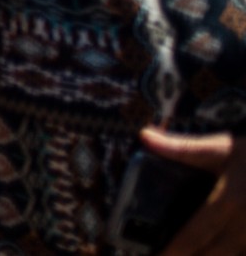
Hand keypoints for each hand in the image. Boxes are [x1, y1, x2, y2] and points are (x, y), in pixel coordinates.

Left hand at [144, 128, 244, 255]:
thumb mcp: (223, 148)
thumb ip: (183, 148)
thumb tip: (144, 136)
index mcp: (229, 201)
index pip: (195, 234)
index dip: (174, 251)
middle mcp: (245, 224)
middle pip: (214, 254)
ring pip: (231, 255)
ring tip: (187, 254)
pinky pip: (244, 251)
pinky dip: (229, 253)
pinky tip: (216, 250)